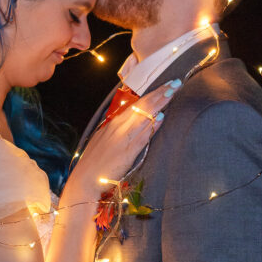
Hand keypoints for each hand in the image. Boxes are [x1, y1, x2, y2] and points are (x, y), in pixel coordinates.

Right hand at [68, 80, 179, 198]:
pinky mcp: (128, 151)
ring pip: (144, 116)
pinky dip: (153, 126)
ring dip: (160, 103)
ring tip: (172, 92)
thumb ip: (119, 130)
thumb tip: (135, 121)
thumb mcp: (105, 139)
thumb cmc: (95, 161)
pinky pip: (143, 136)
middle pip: (143, 105)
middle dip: (160, 93)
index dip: (153, 93)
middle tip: (175, 83)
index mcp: (114, 122)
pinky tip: (162, 117)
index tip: (166, 85)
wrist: (86, 178)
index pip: (137, 103)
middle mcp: (119, 126)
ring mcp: (123, 137)